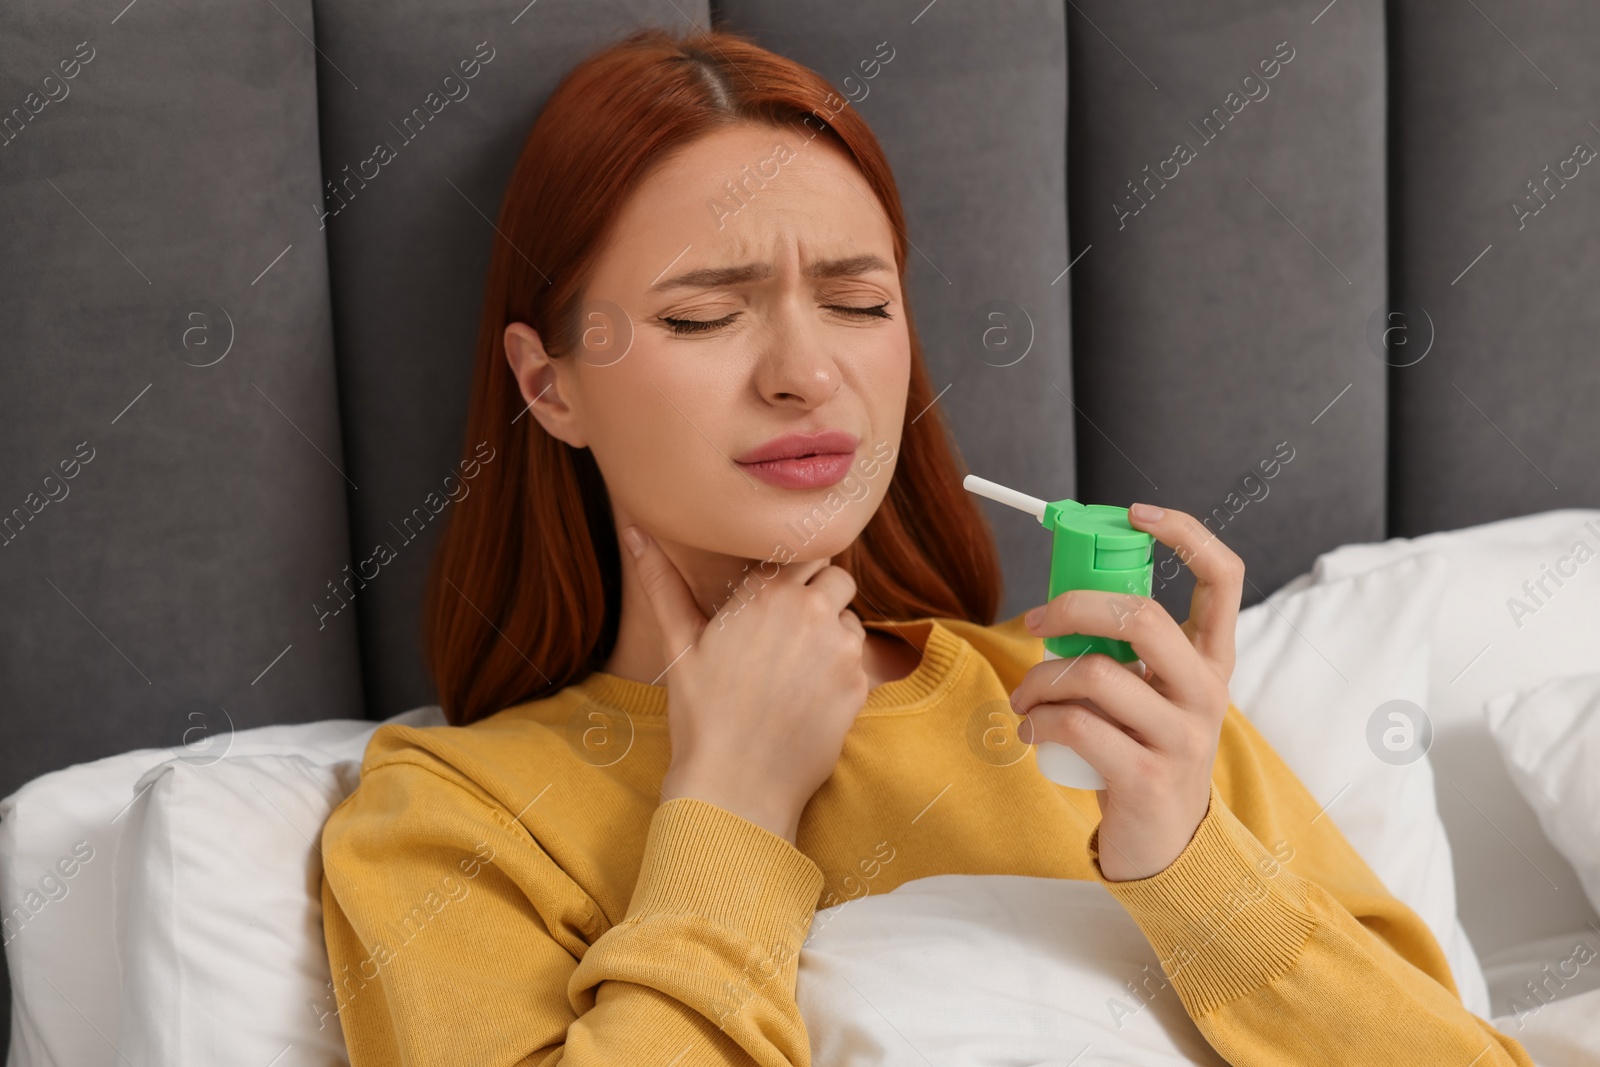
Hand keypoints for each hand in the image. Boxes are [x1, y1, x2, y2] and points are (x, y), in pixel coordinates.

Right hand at [621, 525, 869, 844]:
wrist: (737, 786)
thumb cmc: (701, 714)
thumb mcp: (680, 643)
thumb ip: (663, 581)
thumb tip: (634, 529)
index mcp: (766, 593)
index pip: (802, 553)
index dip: (791, 573)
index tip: (777, 597)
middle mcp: (810, 611)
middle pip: (837, 577)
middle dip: (820, 596)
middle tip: (788, 634)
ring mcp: (840, 648)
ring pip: (851, 619)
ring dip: (833, 634)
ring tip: (794, 672)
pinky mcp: (859, 684)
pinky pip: (860, 662)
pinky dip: (840, 673)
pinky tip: (807, 699)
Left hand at [1009, 503, 1243, 881]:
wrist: (1165, 846)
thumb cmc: (1142, 751)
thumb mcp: (1148, 694)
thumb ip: (1124, 651)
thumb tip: (1062, 601)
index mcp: (1210, 660)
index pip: (1224, 576)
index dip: (1184, 532)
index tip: (1134, 514)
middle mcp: (1206, 692)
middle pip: (1142, 616)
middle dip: (1073, 606)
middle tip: (1036, 622)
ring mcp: (1182, 736)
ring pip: (1095, 674)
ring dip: (1040, 679)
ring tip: (1024, 697)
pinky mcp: (1146, 777)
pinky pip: (1075, 725)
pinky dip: (1037, 720)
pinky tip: (1029, 730)